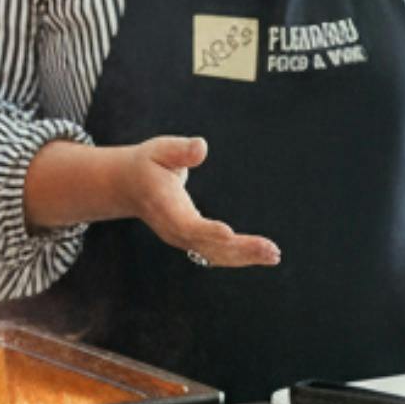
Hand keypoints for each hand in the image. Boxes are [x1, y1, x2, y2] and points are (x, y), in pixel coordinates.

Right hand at [122, 136, 280, 268]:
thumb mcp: (160, 150)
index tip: (229, 233)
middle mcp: (174, 230)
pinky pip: (216, 254)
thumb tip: (201, 147)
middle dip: (240, 249)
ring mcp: (182, 239)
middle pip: (207, 247)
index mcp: (165, 208)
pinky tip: (263, 254)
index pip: (187, 225)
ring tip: (274, 254)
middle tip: (272, 250)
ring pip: (215, 255)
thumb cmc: (149, 163)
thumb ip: (180, 150)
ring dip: (245, 256)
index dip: (207, 231)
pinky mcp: (191, 242)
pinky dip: (240, 256)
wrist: (130, 186)